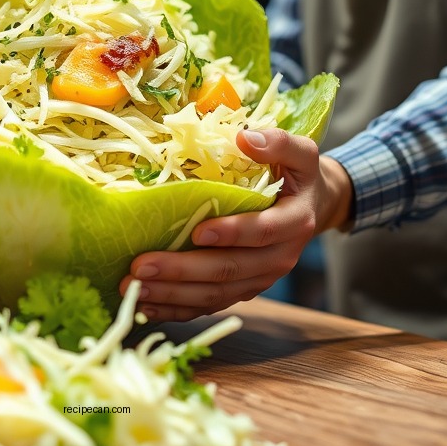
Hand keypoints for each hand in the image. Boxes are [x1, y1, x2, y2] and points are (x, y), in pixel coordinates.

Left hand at [119, 128, 352, 321]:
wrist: (312, 206)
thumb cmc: (298, 175)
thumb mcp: (300, 152)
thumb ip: (277, 142)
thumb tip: (245, 136)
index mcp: (294, 223)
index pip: (262, 231)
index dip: (231, 233)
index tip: (197, 231)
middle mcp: (278, 258)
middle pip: (228, 271)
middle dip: (182, 271)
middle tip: (141, 266)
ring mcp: (259, 279)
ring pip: (215, 294)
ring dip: (172, 294)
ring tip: (134, 287)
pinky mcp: (243, 289)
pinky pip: (210, 305)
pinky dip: (178, 309)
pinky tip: (148, 305)